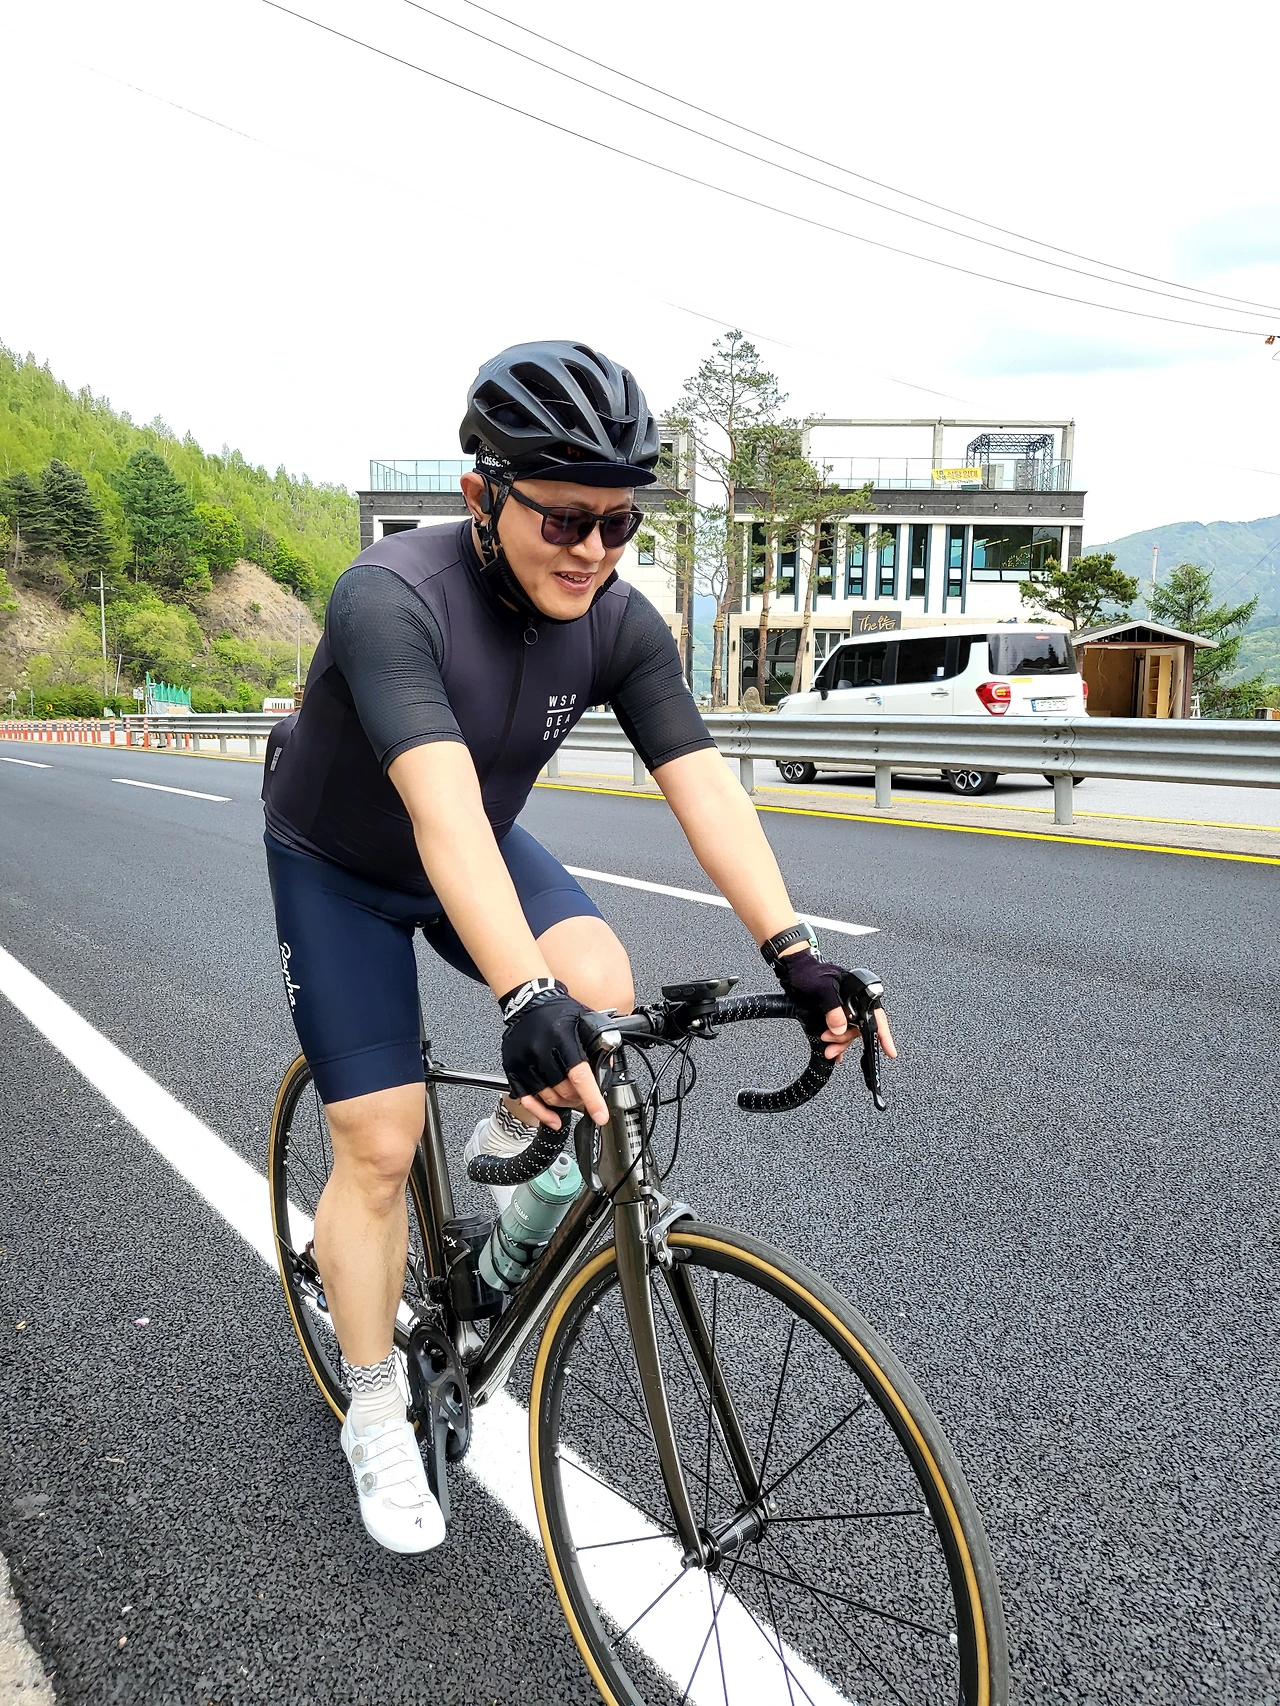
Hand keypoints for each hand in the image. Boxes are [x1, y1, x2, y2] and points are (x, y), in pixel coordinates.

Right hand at [500, 980, 608, 1128]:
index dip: (591, 1099)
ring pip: (548, 1098)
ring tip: (571, 1099)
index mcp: (562, 1039)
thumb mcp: (586, 1021)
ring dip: (563, 1104)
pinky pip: (527, 1100)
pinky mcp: (512, 1068)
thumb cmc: (558, 1011)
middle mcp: (541, 1052)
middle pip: (565, 1090)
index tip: (600, 1116)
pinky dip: (541, 1113)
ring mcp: (524, 1062)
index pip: (579, 1076)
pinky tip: (553, 1118)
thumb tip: (606, 1072)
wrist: (528, 1001)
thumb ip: (598, 1046)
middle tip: (586, 1098)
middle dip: (580, 1099)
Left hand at [773, 946, 897, 1063]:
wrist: (793, 969)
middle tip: (831, 1045)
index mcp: (858, 993)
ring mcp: (843, 1010)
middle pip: (860, 1028)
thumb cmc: (809, 971)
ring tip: (828, 1050)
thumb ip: (833, 1009)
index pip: (876, 1016)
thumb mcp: (822, 989)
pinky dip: (836, 1044)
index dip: (884, 1035)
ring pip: (849, 1033)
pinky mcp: (832, 1016)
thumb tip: (840, 1027)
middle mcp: (854, 1002)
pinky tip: (833, 1051)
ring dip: (840, 1043)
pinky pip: (839, 1033)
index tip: (890, 1051)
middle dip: (846, 1040)